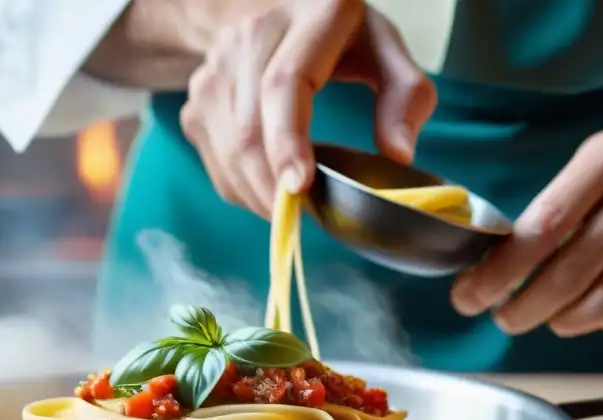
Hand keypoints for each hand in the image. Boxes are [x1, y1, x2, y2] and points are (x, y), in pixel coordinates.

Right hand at [179, 0, 435, 217]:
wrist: (261, 12)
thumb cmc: (336, 38)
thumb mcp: (384, 49)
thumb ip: (405, 96)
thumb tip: (398, 155)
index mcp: (307, 15)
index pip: (283, 85)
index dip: (287, 141)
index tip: (301, 187)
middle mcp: (250, 37)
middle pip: (249, 130)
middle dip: (274, 188)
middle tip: (307, 217)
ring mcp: (214, 71)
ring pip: (228, 153)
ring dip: (259, 195)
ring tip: (294, 206)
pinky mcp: (196, 102)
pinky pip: (216, 163)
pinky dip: (244, 190)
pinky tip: (270, 185)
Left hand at [450, 128, 602, 336]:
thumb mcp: (584, 174)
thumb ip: (540, 218)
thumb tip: (481, 275)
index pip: (542, 228)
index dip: (499, 273)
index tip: (468, 297)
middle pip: (571, 274)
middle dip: (524, 308)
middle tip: (503, 319)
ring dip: (565, 322)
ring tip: (549, 318)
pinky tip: (598, 314)